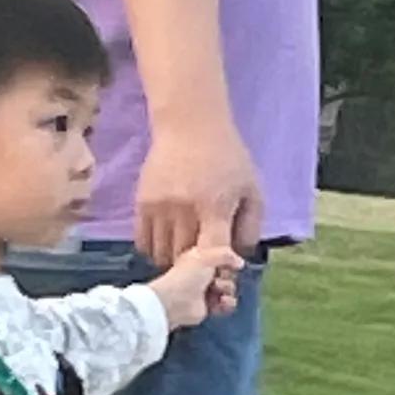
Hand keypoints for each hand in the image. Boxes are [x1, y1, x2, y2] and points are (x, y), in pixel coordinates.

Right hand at [134, 111, 263, 270]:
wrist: (189, 124)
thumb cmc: (227, 158)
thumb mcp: (252, 189)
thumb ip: (250, 227)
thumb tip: (236, 258)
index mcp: (214, 207)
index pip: (212, 252)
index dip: (217, 268)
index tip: (222, 268)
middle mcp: (183, 210)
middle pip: (185, 260)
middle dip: (196, 269)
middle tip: (204, 264)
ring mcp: (159, 208)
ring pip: (162, 255)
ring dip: (174, 261)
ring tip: (185, 254)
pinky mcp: (142, 204)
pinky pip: (143, 243)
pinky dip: (155, 250)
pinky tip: (168, 243)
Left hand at [148, 215, 242, 330]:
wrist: (175, 302)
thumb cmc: (188, 276)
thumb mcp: (206, 256)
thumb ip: (226, 254)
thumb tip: (241, 263)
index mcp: (201, 259)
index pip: (221, 257)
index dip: (228, 260)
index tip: (232, 264)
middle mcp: (204, 274)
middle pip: (228, 273)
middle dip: (228, 276)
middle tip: (219, 279)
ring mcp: (207, 290)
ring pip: (229, 288)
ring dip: (227, 289)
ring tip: (217, 291)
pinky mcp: (210, 307)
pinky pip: (227, 304)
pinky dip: (227, 303)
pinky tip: (222, 302)